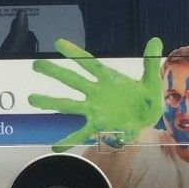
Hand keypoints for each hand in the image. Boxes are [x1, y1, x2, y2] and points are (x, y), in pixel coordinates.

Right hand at [29, 38, 163, 151]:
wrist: (148, 119)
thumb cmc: (146, 98)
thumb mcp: (150, 81)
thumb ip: (149, 63)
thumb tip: (156, 40)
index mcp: (107, 79)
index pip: (88, 62)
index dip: (74, 52)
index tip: (58, 43)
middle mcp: (95, 92)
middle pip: (72, 80)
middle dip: (54, 72)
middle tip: (36, 65)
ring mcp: (94, 109)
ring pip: (69, 104)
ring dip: (51, 102)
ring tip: (33, 99)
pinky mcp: (98, 126)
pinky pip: (80, 133)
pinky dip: (68, 140)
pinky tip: (55, 147)